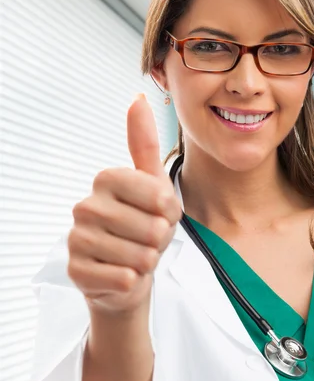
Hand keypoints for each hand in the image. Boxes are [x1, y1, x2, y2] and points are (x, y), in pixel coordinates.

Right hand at [67, 94, 181, 314]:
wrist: (126, 274)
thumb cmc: (142, 227)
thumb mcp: (153, 185)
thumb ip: (144, 144)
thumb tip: (138, 99)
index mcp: (106, 179)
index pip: (161, 197)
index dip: (170, 213)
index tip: (159, 215)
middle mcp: (85, 206)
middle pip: (152, 230)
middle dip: (159, 241)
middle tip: (146, 241)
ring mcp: (77, 239)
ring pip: (140, 257)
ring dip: (147, 262)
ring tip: (135, 256)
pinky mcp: (76, 271)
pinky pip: (125, 279)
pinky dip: (133, 281)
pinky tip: (123, 274)